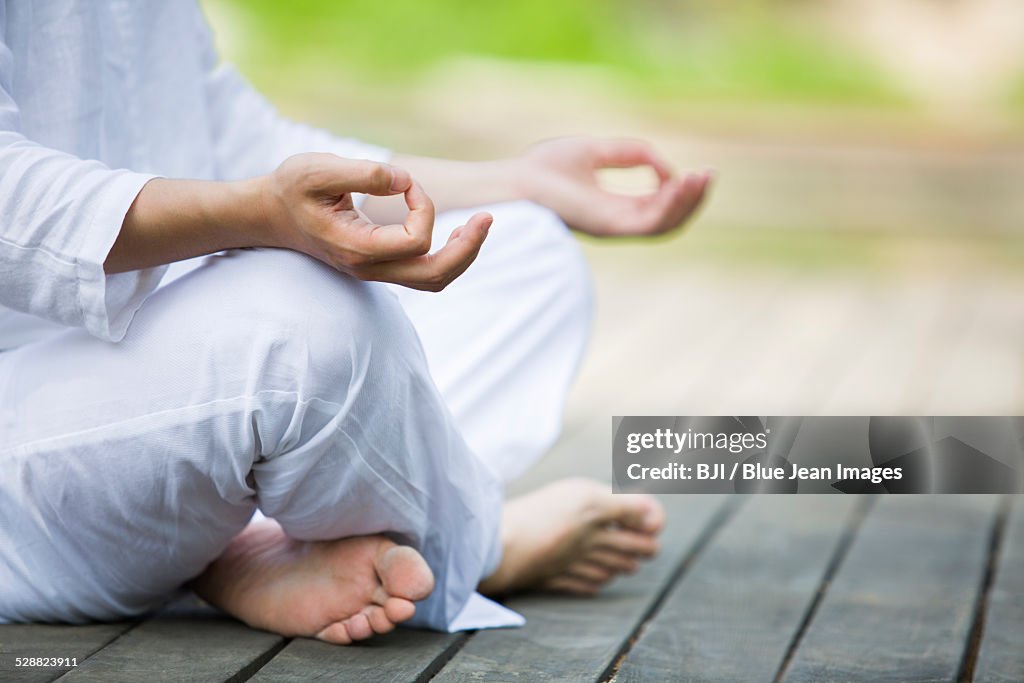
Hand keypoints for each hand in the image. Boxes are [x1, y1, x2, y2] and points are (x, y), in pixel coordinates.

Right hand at [262, 153, 490, 290]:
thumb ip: (363, 172)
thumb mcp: (318, 168)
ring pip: (433, 280)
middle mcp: (369, 267)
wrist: (268, 213)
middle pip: (435, 276)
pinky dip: (446, 255)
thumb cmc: (291, 188)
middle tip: (487, 219)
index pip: (415, 240)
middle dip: (467, 248)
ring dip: (461, 255)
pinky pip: (423, 272)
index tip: (404, 179)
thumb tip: (404, 181)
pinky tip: (456, 233)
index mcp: (357, 247)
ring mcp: (375, 271)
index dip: (424, 206)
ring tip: (479, 227)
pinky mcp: (379, 264)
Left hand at [518, 137, 711, 236]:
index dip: (680, 189)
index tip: (696, 170)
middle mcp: (615, 221)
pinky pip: (648, 224)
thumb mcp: (596, 150)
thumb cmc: (545, 168)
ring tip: (703, 179)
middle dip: (691, 198)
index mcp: (612, 206)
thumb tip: (664, 166)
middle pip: (666, 218)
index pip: (656, 205)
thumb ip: (631, 153)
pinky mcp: (608, 227)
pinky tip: (681, 184)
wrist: (516, 181)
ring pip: (663, 225)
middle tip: (709, 175)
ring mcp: (612, 227)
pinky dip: (669, 206)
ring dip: (686, 203)